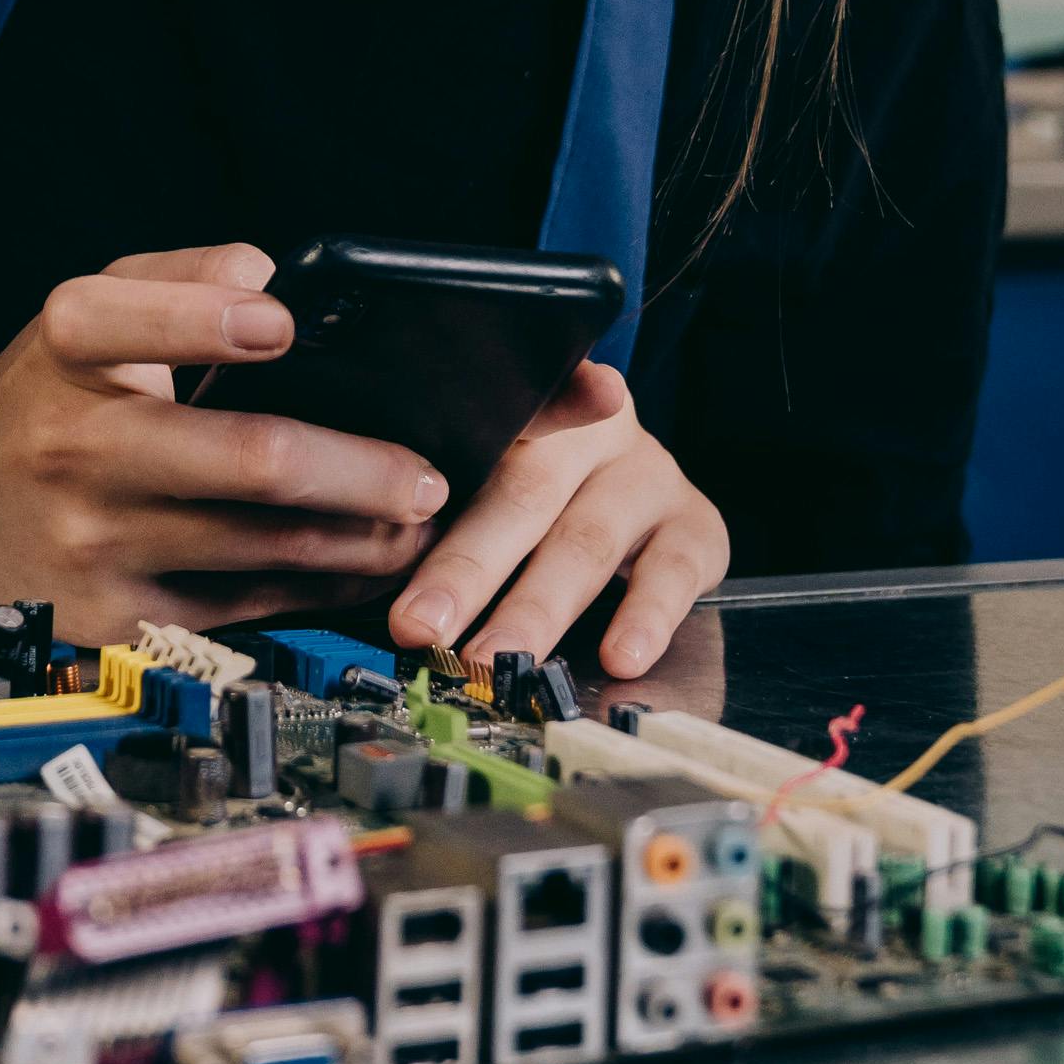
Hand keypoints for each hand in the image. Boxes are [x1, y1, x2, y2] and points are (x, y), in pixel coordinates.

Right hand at [0, 244, 449, 639]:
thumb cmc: (38, 400)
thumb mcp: (83, 315)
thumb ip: (176, 276)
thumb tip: (270, 272)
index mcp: (67, 348)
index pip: (134, 317)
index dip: (210, 319)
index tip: (282, 322)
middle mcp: (76, 445)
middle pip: (248, 460)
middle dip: (362, 470)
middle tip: (430, 474)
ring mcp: (95, 541)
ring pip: (265, 547)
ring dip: (363, 538)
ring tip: (420, 522)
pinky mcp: (113, 618)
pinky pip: (245, 606)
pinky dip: (319, 588)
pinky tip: (366, 567)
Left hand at [385, 360, 728, 678]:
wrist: (632, 465)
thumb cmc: (533, 476)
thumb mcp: (488, 463)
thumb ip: (441, 498)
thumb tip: (367, 563)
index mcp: (527, 404)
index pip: (482, 429)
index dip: (445, 467)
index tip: (410, 506)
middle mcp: (593, 430)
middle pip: (524, 494)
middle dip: (468, 568)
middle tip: (421, 627)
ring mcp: (649, 475)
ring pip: (587, 541)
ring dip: (539, 608)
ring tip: (500, 659)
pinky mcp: (696, 526)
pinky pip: (674, 571)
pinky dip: (647, 616)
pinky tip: (621, 656)